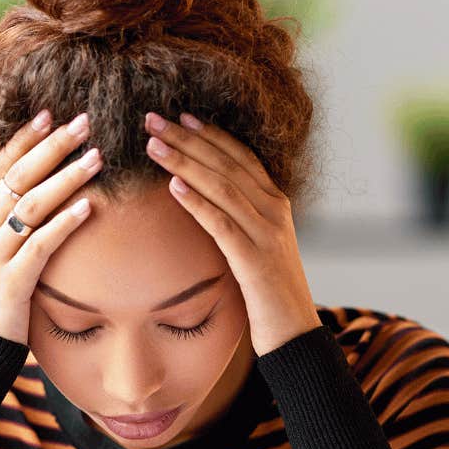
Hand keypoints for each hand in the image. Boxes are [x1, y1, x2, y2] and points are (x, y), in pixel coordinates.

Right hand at [0, 109, 102, 343]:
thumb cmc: (0, 292)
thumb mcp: (1, 248)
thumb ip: (16, 217)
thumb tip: (48, 185)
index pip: (0, 166)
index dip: (24, 138)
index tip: (50, 114)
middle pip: (19, 177)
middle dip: (53, 147)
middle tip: (85, 123)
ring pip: (31, 205)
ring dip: (66, 178)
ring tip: (97, 158)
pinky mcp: (11, 281)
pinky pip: (40, 245)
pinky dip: (64, 223)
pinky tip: (88, 208)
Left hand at [143, 111, 321, 355]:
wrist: (295, 333)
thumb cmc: (268, 292)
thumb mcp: (255, 246)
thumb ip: (238, 219)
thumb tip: (200, 199)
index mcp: (276, 203)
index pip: (241, 157)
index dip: (210, 134)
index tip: (180, 116)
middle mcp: (275, 211)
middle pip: (227, 164)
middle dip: (188, 139)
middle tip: (152, 118)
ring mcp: (268, 234)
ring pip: (222, 187)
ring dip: (185, 163)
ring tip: (153, 146)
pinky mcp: (256, 260)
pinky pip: (222, 224)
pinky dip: (197, 203)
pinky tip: (173, 188)